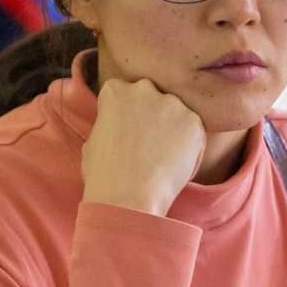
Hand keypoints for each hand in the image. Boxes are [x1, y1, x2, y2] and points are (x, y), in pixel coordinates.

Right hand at [81, 78, 205, 216]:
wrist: (128, 197)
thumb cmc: (104, 174)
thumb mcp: (92, 140)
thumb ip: (110, 123)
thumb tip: (120, 126)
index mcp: (115, 91)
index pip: (122, 92)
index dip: (124, 112)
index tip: (124, 130)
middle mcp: (144, 89)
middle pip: (151, 95)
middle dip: (150, 112)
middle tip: (146, 141)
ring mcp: (172, 104)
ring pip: (174, 111)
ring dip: (170, 126)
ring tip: (161, 155)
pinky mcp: (193, 122)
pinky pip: (192, 129)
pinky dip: (187, 143)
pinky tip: (174, 161)